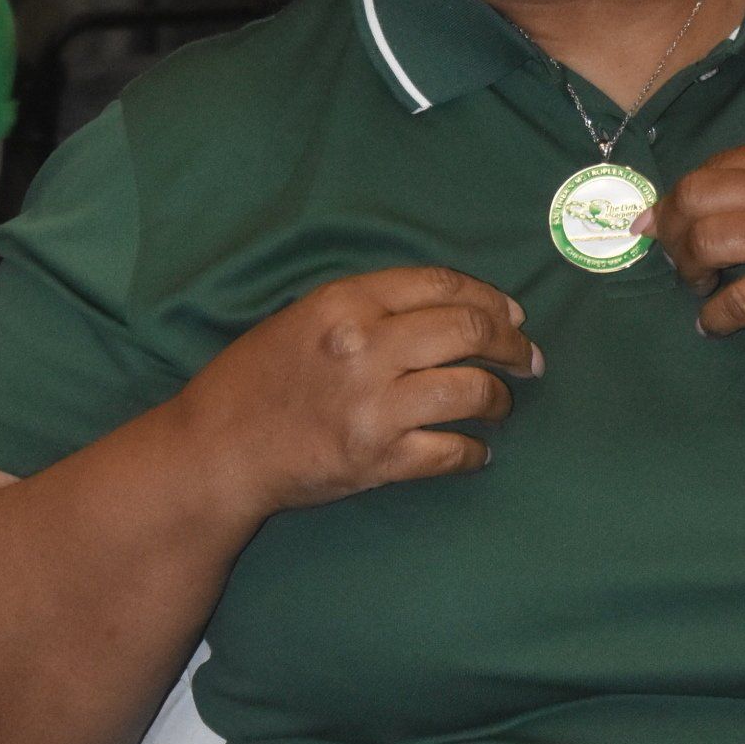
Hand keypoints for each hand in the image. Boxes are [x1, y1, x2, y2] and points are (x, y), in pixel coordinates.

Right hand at [172, 265, 540, 523]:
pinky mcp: (378, 458)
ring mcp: (374, 405)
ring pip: (471, 390)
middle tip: (527, 358)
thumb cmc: (255, 381)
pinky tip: (479, 452)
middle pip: (468, 331)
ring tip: (500, 405)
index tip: (513, 314)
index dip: (489, 297)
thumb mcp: (303, 317)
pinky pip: (452, 452)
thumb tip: (445, 310)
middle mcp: (365, 347)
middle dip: (512, 344)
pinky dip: (475, 453)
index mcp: (346, 302)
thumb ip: (367, 307)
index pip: (441, 285)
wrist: (216, 450)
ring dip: (499, 398)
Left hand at [641, 132, 744, 342]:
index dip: (681, 195)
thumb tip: (729, 202)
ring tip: (696, 287)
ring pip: (709, 240)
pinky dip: (716, 317)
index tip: (662, 219)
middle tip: (675, 257)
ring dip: (687, 268)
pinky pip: (740, 300)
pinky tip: (715, 326)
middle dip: (673, 228)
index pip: (720, 164)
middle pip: (699, 194)